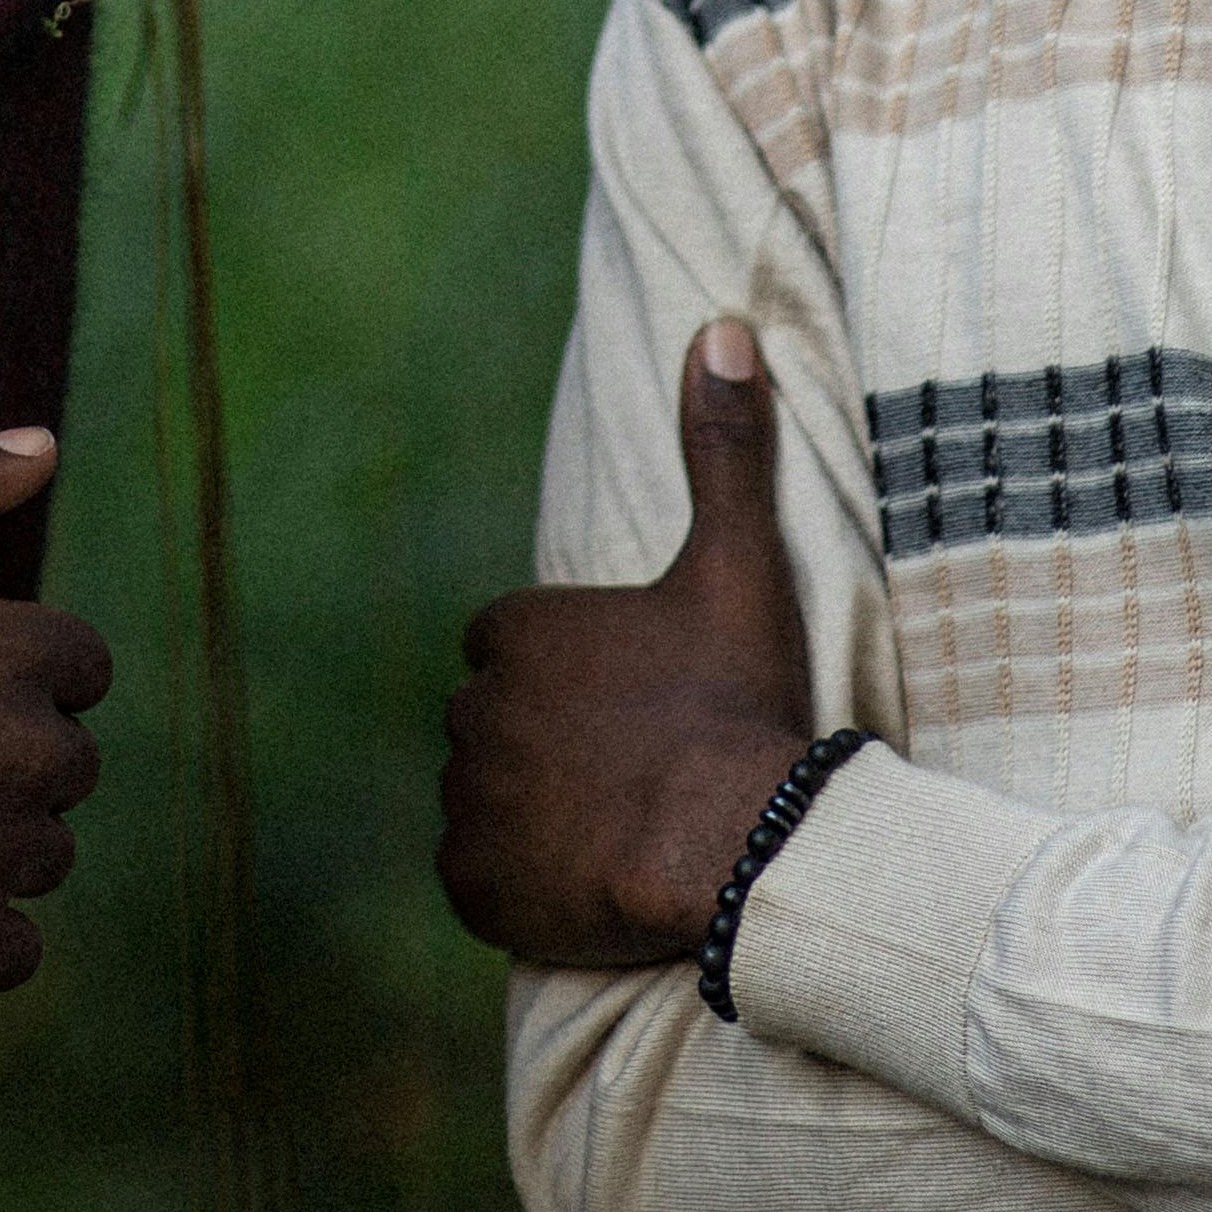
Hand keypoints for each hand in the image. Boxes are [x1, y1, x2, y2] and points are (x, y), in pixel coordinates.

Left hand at [441, 317, 817, 968]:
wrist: (743, 844)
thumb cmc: (738, 704)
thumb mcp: (739, 566)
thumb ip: (723, 448)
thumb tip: (720, 327)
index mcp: (518, 632)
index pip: (514, 643)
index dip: (572, 671)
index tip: (633, 698)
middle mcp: (473, 709)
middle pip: (499, 720)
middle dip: (546, 739)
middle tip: (634, 766)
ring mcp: (468, 801)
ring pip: (486, 797)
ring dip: (530, 809)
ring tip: (617, 825)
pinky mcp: (470, 883)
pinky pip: (474, 876)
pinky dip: (514, 882)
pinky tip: (581, 880)